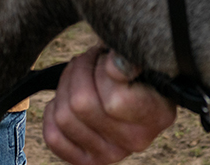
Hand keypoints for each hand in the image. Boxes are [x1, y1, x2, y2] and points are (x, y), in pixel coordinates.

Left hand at [43, 46, 175, 164]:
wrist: (138, 95)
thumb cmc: (138, 70)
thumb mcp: (142, 59)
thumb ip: (129, 60)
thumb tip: (114, 64)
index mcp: (156, 115)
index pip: (114, 99)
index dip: (102, 69)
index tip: (107, 56)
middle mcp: (135, 141)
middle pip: (81, 104)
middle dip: (80, 69)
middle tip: (90, 58)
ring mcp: (110, 155)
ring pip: (63, 116)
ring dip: (65, 85)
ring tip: (79, 73)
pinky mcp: (87, 161)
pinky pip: (53, 137)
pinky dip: (53, 113)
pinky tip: (66, 100)